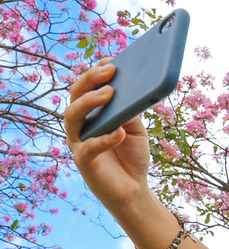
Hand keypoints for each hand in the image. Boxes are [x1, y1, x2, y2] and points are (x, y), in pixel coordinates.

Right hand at [65, 59, 151, 207]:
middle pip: (76, 95)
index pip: (88, 86)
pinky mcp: (83, 161)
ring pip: (72, 116)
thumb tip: (131, 90)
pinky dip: (104, 139)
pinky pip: (89, 147)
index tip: (112, 59)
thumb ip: (131, 111)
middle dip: (91, 79)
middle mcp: (80, 124)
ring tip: (109, 94)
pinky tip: (119, 132)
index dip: (97, 71)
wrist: (134, 188)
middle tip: (110, 70)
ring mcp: (79, 142)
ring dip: (89, 102)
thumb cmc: (132, 155)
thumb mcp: (136, 129)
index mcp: (92, 113)